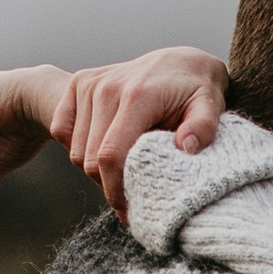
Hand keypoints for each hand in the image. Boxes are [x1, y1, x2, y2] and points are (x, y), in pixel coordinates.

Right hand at [53, 46, 226, 216]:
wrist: (179, 62)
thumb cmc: (196, 91)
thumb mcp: (210, 106)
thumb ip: (203, 127)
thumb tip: (188, 147)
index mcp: (138, 96)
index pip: (111, 156)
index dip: (115, 191)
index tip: (128, 211)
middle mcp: (107, 87)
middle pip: (89, 160)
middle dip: (108, 185)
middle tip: (131, 192)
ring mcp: (89, 83)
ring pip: (75, 151)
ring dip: (94, 168)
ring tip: (123, 166)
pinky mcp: (78, 83)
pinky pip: (62, 132)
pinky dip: (78, 147)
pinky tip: (104, 145)